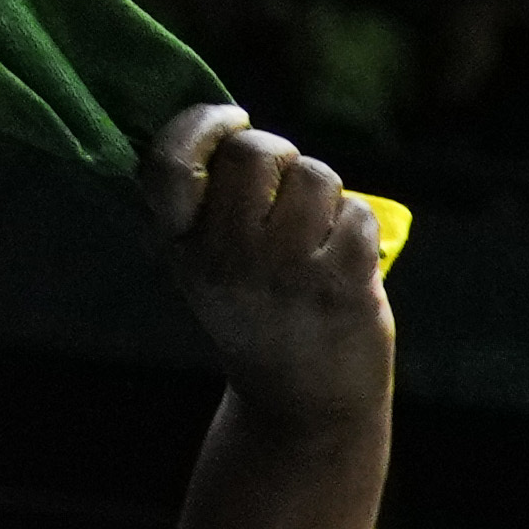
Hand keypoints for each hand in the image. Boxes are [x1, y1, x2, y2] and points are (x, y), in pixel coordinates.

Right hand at [144, 103, 393, 425]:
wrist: (304, 408)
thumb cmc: (257, 317)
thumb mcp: (205, 265)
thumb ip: (206, 201)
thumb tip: (228, 123)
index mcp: (186, 246)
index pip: (170, 162)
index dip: (203, 124)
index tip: (232, 120)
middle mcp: (230, 257)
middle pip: (254, 153)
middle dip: (278, 154)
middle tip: (285, 183)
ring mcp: (287, 273)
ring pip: (314, 176)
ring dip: (324, 193)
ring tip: (316, 231)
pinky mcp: (341, 288)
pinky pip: (356, 215)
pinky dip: (357, 227)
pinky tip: (346, 259)